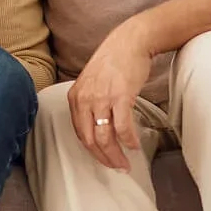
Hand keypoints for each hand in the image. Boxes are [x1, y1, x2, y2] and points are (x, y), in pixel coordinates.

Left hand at [67, 26, 151, 171]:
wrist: (129, 42)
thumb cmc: (113, 63)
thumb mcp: (92, 83)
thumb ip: (91, 103)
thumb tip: (98, 127)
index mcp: (75, 98)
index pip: (79, 132)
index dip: (92, 150)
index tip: (103, 159)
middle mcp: (84, 99)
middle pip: (90, 139)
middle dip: (103, 157)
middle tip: (117, 168)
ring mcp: (101, 98)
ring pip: (104, 136)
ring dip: (116, 154)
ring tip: (126, 164)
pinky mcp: (120, 96)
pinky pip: (122, 126)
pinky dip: (128, 140)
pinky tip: (134, 146)